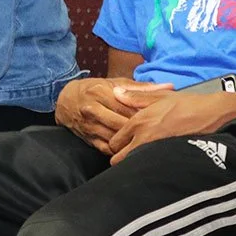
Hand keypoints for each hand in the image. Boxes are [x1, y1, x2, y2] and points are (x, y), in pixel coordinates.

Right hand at [55, 77, 173, 153]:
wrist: (65, 100)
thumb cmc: (94, 90)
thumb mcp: (114, 83)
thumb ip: (142, 87)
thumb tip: (169, 87)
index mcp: (101, 92)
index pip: (127, 106)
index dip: (144, 114)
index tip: (159, 118)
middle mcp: (93, 109)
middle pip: (121, 123)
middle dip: (139, 129)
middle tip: (156, 133)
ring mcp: (90, 126)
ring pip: (114, 138)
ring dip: (131, 142)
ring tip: (148, 143)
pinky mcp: (88, 139)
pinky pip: (106, 149)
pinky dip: (120, 152)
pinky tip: (132, 151)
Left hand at [106, 90, 235, 164]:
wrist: (216, 115)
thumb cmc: (189, 104)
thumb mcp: (161, 96)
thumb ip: (136, 97)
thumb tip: (116, 92)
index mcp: (139, 122)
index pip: (113, 142)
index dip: (117, 144)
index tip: (124, 144)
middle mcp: (144, 137)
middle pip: (118, 159)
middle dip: (121, 158)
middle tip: (130, 154)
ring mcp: (156, 151)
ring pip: (133, 167)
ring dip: (134, 164)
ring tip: (144, 160)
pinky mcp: (168, 160)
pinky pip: (150, 170)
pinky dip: (150, 168)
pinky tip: (157, 164)